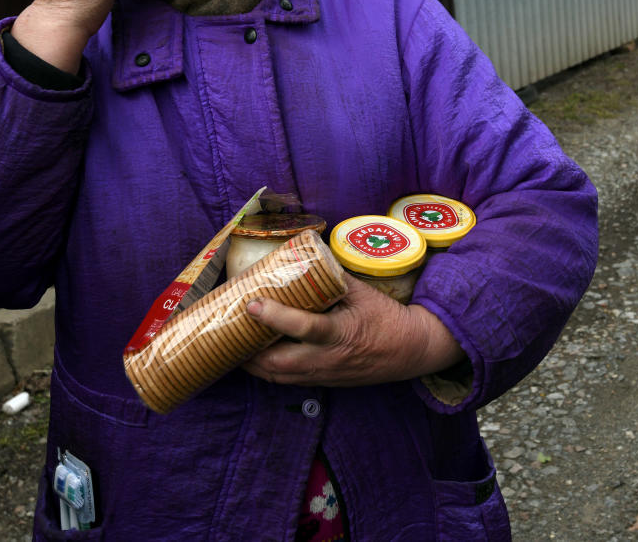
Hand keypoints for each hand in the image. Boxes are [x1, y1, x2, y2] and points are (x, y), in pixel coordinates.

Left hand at [242, 277, 464, 386]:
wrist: (410, 350)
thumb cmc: (387, 318)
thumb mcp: (364, 292)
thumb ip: (333, 278)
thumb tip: (305, 255)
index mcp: (339, 333)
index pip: (303, 328)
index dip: (275, 317)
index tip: (252, 303)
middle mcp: (327, 359)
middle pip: (277, 363)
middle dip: (246, 351)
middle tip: (228, 330)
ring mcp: (323, 375)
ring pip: (277, 376)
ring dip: (251, 364)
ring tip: (232, 345)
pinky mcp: (323, 382)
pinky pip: (287, 380)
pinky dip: (267, 370)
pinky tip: (255, 357)